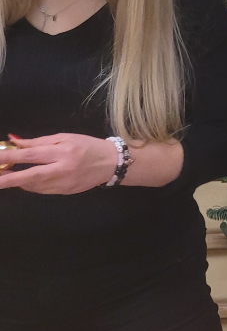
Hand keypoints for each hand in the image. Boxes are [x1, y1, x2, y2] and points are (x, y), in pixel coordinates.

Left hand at [0, 134, 118, 193]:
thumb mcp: (65, 138)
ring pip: (33, 185)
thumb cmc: (87, 146)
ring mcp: (64, 183)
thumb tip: (14, 142)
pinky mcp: (64, 192)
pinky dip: (30, 185)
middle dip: (8, 179)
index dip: (10, 157)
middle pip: (30, 176)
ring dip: (17, 181)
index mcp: (63, 151)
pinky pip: (41, 190)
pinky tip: (24, 180)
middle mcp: (63, 169)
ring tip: (5, 176)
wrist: (111, 163)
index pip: (31, 154)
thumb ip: (39, 142)